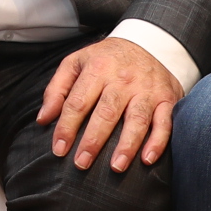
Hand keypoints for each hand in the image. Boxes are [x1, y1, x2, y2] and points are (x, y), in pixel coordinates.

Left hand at [37, 37, 182, 171]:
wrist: (149, 42)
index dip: (67, 127)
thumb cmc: (106, 59)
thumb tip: (43, 119)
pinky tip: (148, 159)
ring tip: (116, 167)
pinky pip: (165, 122)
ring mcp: (147, 89)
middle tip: (81, 163)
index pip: (78, 102)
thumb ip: (57, 89)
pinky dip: (159, 141)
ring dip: (127, 145)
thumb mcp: (76, 62)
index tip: (59, 149)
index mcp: (98, 69)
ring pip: (137, 119)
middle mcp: (123, 79)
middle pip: (107, 113)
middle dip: (93, 140)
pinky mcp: (167, 99)